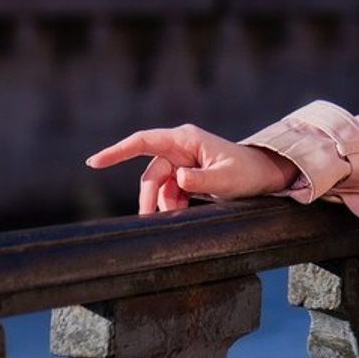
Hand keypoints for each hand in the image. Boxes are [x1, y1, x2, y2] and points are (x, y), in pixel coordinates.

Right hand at [86, 124, 298, 214]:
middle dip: (149, 197)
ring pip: (157, 186)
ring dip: (163, 203)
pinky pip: (167, 191)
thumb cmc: (247, 173)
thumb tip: (178, 180)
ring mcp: (181, 159)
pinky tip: (184, 210)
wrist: (263, 175)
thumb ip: (201, 181)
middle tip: (152, 220)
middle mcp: (180, 146)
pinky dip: (171, 204)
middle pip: (150, 173)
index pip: (144, 141)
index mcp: (186, 139)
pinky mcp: (185, 173)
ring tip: (182, 212)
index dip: (118, 151)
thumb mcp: (226, 180)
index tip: (94, 162)